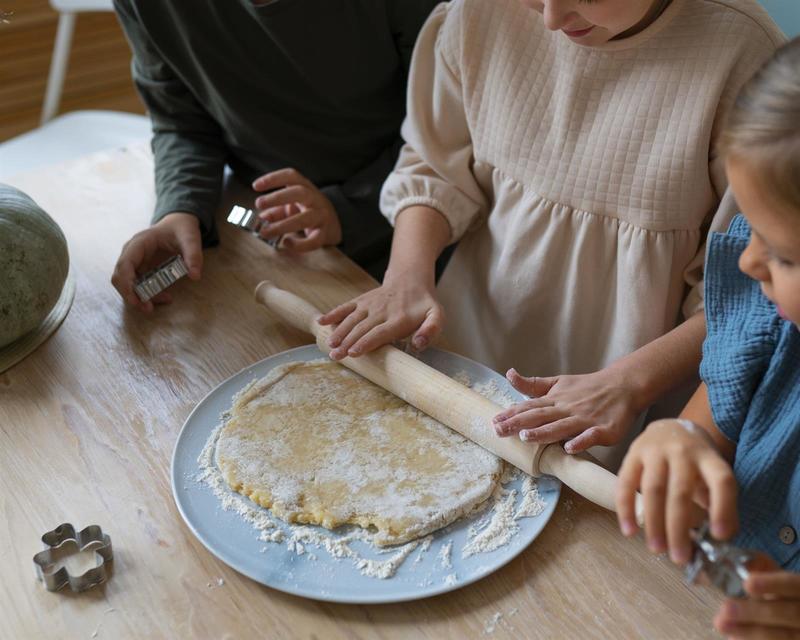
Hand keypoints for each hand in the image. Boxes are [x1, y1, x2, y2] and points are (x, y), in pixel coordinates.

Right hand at [111, 212, 201, 312]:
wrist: (178, 224)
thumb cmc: (181, 229)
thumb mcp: (191, 238)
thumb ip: (194, 255)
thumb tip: (195, 276)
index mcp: (139, 243)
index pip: (124, 264)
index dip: (126, 283)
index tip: (136, 300)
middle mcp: (132, 253)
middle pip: (121, 278)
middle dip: (131, 295)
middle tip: (149, 309)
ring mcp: (135, 262)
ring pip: (128, 284)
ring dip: (142, 296)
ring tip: (165, 300)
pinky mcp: (141, 270)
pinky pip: (139, 285)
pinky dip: (150, 294)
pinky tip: (166, 297)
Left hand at [252, 168, 341, 250]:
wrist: (334, 225)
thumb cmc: (309, 212)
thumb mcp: (292, 207)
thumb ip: (276, 211)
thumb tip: (261, 217)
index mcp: (306, 188)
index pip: (291, 176)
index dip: (274, 178)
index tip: (256, 186)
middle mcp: (315, 199)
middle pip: (299, 192)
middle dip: (278, 197)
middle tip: (258, 204)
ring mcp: (322, 216)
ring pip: (305, 218)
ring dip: (283, 225)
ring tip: (265, 232)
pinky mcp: (326, 234)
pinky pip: (314, 240)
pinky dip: (300, 244)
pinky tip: (287, 243)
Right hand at [317, 272, 443, 359]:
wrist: (411, 279)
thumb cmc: (424, 304)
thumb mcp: (437, 316)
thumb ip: (431, 329)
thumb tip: (419, 344)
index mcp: (400, 319)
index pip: (380, 332)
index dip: (366, 342)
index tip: (354, 353)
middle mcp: (382, 311)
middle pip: (362, 328)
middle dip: (348, 342)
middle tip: (336, 356)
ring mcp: (370, 304)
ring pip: (351, 319)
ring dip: (339, 332)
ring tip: (329, 346)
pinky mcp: (362, 300)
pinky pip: (346, 307)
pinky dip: (333, 313)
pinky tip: (320, 322)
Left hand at [492, 367, 641, 452]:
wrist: (623, 385)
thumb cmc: (588, 387)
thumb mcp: (558, 382)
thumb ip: (533, 385)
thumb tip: (509, 375)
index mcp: (555, 399)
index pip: (529, 407)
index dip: (511, 414)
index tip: (493, 421)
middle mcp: (567, 409)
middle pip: (540, 417)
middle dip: (519, 424)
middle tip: (499, 431)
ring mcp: (585, 419)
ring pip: (562, 427)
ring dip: (544, 432)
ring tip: (526, 437)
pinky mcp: (604, 429)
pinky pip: (591, 436)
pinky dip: (581, 441)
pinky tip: (570, 448)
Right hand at [616, 419, 737, 563]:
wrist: (670, 427)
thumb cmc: (695, 461)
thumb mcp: (713, 474)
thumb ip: (718, 502)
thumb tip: (720, 540)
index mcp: (709, 458)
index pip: (721, 481)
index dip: (723, 508)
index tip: (720, 537)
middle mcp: (683, 451)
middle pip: (680, 491)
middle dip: (678, 528)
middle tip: (679, 557)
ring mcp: (655, 450)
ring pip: (653, 489)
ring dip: (654, 523)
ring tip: (656, 549)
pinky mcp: (632, 453)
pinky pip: (625, 483)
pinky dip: (625, 508)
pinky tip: (629, 531)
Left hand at [716, 554, 799, 638]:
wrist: (792, 615)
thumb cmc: (778, 591)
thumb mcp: (774, 576)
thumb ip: (760, 568)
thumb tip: (739, 564)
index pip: (792, 584)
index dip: (772, 584)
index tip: (747, 583)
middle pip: (788, 614)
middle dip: (755, 612)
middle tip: (726, 609)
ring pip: (784, 635)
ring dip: (750, 631)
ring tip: (722, 624)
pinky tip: (734, 637)